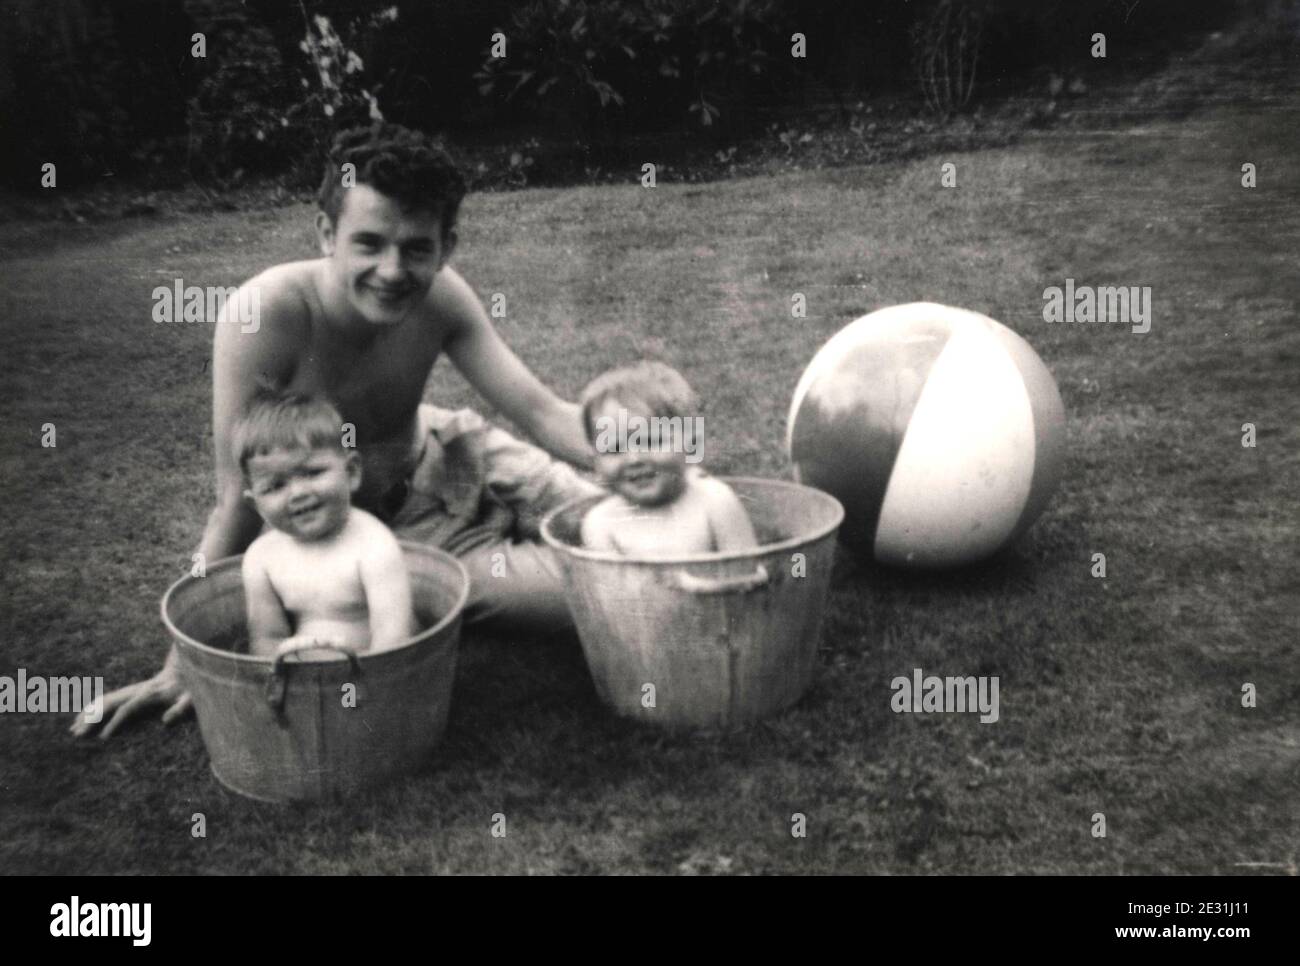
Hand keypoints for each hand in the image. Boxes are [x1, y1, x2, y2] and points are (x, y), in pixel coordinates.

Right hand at [68, 648, 192, 738]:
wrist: (188, 667)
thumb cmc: (191, 687)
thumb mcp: (191, 699)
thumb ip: (180, 709)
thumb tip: (165, 722)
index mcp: (149, 693)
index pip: (126, 709)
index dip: (114, 723)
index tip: (103, 737)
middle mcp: (138, 690)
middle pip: (109, 703)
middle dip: (92, 718)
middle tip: (76, 733)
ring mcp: (134, 689)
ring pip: (106, 700)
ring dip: (89, 713)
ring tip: (73, 727)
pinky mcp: (133, 691)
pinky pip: (110, 699)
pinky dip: (95, 707)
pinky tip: (84, 715)